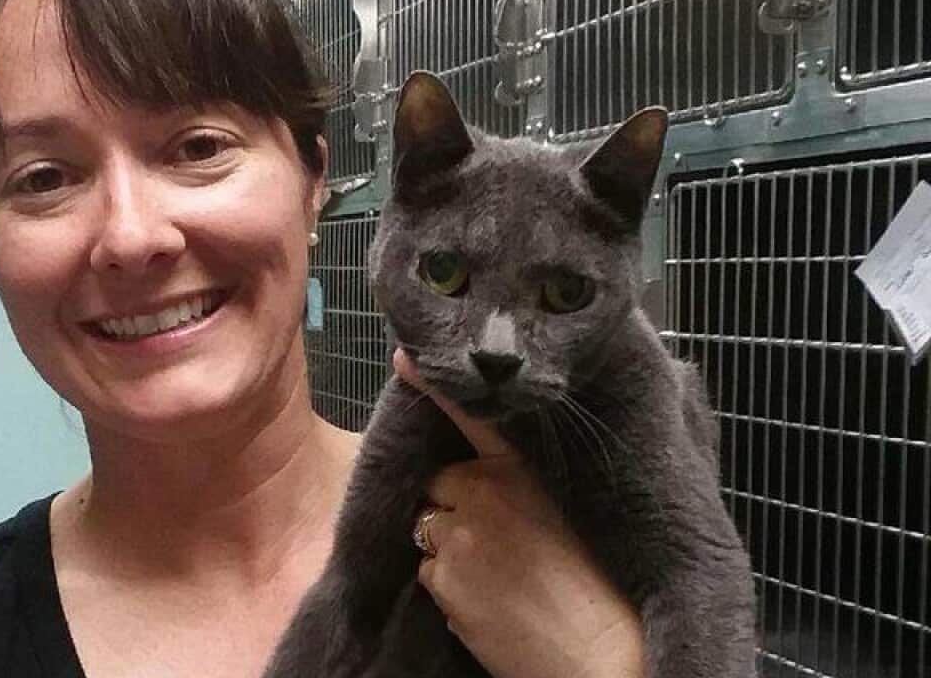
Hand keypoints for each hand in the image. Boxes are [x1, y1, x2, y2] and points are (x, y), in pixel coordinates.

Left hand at [394, 349, 644, 677]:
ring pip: (429, 530)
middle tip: (495, 536)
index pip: (469, 418)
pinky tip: (489, 603)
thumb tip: (496, 476)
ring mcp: (457, 536)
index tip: (404, 358)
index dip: (432, 388)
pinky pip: (429, 575)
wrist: (604, 655)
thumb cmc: (603, 588)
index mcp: (521, 470)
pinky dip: (448, 587)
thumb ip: (531, 482)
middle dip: (454, 503)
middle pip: (439, 483)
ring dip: (449, 547)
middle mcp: (482, 493)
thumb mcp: (574, 510)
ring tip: (499, 576)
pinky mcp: (443, 581)